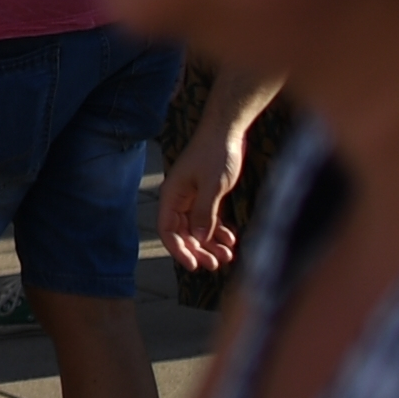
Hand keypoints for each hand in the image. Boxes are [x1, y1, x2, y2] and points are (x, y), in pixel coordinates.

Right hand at [157, 119, 251, 272]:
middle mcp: (179, 199)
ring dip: (210, 244)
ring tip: (228, 255)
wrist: (227, 131)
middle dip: (198, 250)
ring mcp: (193, 198)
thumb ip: (204, 212)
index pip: (167, 230)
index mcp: (172, 195)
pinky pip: (208, 220)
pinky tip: (231, 239)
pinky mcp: (206, 196)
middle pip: (183, 233)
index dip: (178, 250)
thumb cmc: (215, 154)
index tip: (193, 266)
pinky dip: (218, 232)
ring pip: (197, 229)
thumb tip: (197, 238)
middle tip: (215, 265)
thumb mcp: (211, 186)